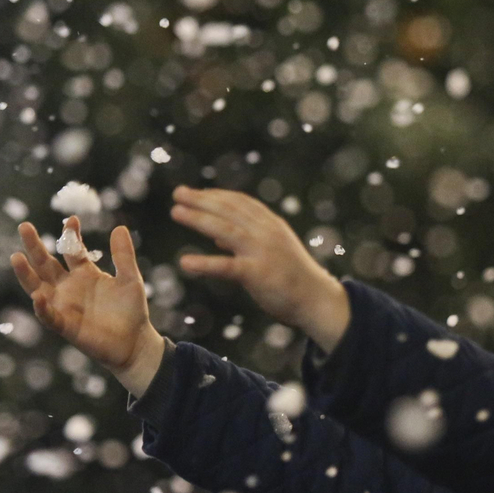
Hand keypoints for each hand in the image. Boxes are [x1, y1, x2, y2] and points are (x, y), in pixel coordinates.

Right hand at [10, 217, 165, 395]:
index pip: (71, 250)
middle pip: (46, 264)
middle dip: (34, 246)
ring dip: (26, 274)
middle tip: (24, 226)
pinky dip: (42, 308)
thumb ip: (124, 256)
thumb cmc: (132, 312)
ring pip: (38, 288)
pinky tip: (37, 296)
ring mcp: (64, 306)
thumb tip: (119, 227)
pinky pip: (49, 316)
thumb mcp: (131, 279)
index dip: (70, 234)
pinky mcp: (66, 326)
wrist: (136, 343)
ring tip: (16, 256)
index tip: (72, 220)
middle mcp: (69, 288)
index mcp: (84, 274)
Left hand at [170, 187, 351, 350]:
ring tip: (176, 212)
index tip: (196, 193)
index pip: (241, 203)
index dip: (216, 195)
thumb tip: (217, 236)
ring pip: (225, 230)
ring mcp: (262, 252)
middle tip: (178, 193)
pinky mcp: (258, 274)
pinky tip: (185, 263)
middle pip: (229, 211)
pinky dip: (205, 264)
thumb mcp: (274, 250)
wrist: (318, 300)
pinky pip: (226, 267)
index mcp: (272, 226)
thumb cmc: (294, 278)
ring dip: (199, 219)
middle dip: (202, 200)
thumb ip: (247, 240)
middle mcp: (267, 233)